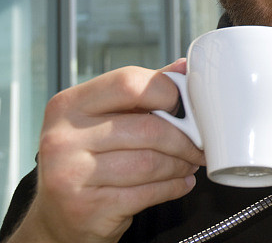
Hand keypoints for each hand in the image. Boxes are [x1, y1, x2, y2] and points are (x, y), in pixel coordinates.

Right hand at [13, 60, 204, 242]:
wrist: (58, 217)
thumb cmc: (88, 159)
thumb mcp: (104, 118)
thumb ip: (143, 91)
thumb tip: (183, 67)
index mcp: (68, 105)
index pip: (128, 83)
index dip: (167, 92)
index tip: (185, 106)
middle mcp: (62, 138)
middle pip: (148, 128)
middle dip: (184, 138)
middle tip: (199, 144)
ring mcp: (70, 175)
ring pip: (150, 163)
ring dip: (180, 165)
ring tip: (189, 164)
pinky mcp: (86, 208)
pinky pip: (147, 193)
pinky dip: (173, 188)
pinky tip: (181, 183)